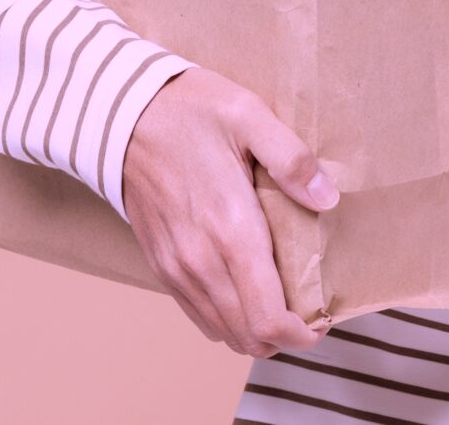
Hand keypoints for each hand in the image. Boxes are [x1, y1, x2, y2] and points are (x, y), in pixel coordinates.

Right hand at [119, 66, 337, 359]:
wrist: (120, 114)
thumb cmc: (188, 111)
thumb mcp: (249, 115)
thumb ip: (292, 160)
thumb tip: (327, 198)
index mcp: (231, 231)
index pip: (269, 319)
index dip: (302, 333)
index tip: (321, 320)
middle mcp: (200, 262)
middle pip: (249, 337)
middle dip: (284, 336)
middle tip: (308, 311)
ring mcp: (176, 268)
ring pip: (222, 332)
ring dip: (255, 329)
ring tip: (279, 302)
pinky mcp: (160, 264)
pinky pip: (198, 314)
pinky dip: (226, 317)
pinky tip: (243, 290)